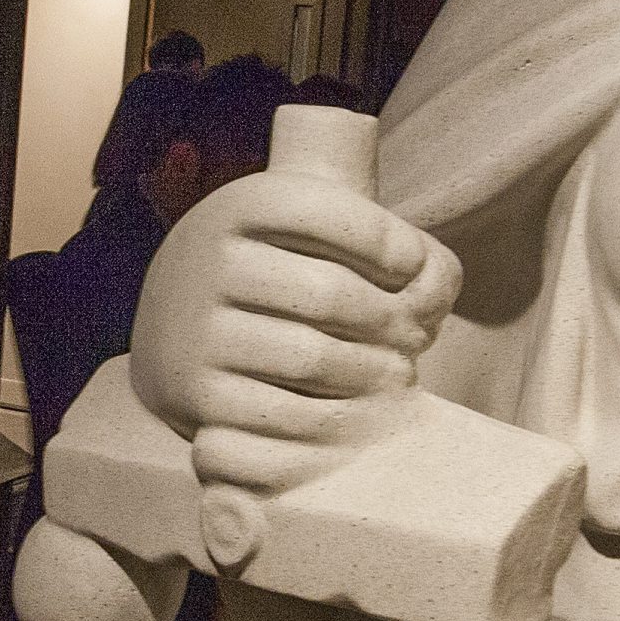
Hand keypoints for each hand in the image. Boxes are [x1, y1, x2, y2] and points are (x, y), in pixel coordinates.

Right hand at [126, 165, 459, 496]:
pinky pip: (284, 412)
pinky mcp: (193, 392)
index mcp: (245, 205)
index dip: (389, 243)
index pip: (329, 213)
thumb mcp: (349, 241)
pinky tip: (353, 404)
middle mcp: (207, 259)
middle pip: (328, 294)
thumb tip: (426, 303)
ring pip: (310, 359)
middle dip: (390, 320)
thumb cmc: (304, 272)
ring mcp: (194, 328)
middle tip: (413, 337)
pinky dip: (335, 415)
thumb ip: (423, 259)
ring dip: (371, 372)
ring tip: (393, 371)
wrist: (202, 321)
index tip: (410, 267)